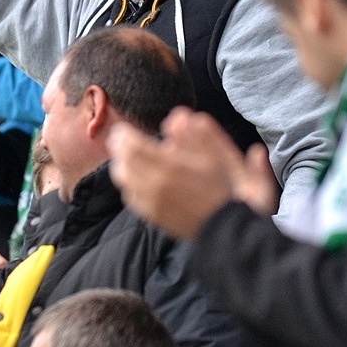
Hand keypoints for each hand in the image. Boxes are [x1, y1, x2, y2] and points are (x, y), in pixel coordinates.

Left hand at [108, 107, 279, 238]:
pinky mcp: (153, 217)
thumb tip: (176, 117)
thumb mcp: (220, 155)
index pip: (133, 146)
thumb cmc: (226, 189)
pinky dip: (129, 184)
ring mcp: (152, 203)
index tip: (123, 128)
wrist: (227, 229)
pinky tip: (135, 179)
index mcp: (170, 167)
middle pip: (123, 162)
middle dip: (119, 148)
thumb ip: (198, 133)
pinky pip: (131, 197)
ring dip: (121, 165)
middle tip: (119, 139)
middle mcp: (155, 186)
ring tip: (125, 156)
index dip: (124, 135)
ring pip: (124, 180)